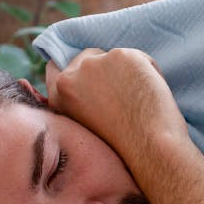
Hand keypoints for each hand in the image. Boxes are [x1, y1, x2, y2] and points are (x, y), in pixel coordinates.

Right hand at [44, 48, 190, 163]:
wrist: (146, 147)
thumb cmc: (123, 144)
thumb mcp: (86, 122)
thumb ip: (81, 98)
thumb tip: (93, 77)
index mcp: (58, 97)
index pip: (54, 68)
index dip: (73, 67)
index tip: (88, 72)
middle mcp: (70, 77)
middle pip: (89, 56)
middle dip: (106, 68)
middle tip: (125, 95)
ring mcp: (93, 64)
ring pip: (114, 57)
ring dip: (127, 71)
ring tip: (138, 101)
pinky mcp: (118, 56)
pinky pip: (137, 58)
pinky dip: (147, 71)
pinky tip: (149, 93)